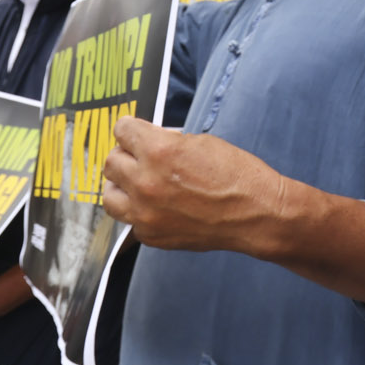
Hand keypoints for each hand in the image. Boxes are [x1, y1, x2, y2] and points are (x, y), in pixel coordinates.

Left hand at [102, 117, 288, 253]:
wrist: (256, 214)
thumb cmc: (237, 176)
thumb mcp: (201, 142)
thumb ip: (167, 141)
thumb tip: (149, 142)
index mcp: (158, 151)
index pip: (121, 130)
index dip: (130, 129)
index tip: (134, 133)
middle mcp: (145, 182)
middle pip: (111, 162)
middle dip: (126, 155)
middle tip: (141, 157)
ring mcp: (145, 213)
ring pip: (109, 195)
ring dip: (122, 186)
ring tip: (139, 184)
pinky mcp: (151, 235)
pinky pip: (130, 220)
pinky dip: (140, 212)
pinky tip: (159, 207)